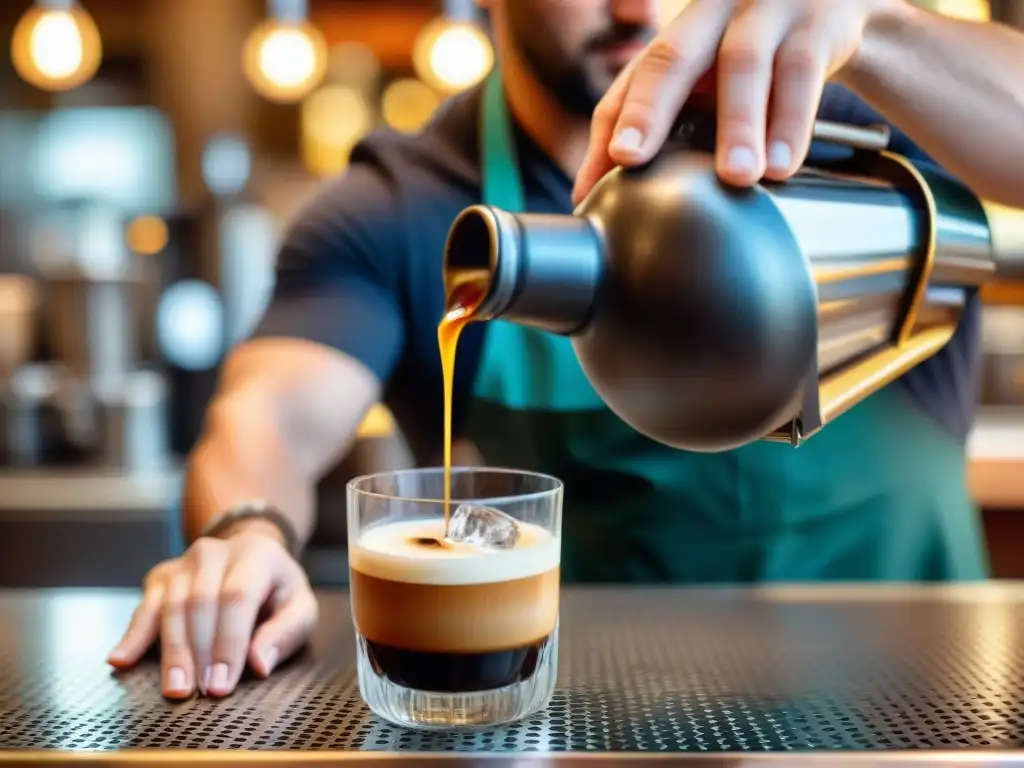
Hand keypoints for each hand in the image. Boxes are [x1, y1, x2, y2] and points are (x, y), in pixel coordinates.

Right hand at [107, 522, 317, 698]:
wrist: (251, 555)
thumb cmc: (278, 591)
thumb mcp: (300, 608)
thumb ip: (286, 633)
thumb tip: (260, 664)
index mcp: (256, 555)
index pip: (237, 598)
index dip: (227, 643)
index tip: (221, 684)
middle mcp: (215, 552)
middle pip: (199, 602)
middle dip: (198, 652)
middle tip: (196, 693)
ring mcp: (184, 562)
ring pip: (171, 606)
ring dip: (171, 652)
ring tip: (174, 688)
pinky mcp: (161, 577)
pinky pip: (145, 608)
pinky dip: (133, 636)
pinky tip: (121, 660)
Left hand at [574, 0, 898, 203]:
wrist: (841, 4)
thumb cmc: (767, 51)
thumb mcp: (719, 75)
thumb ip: (680, 123)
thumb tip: (616, 194)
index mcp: (682, 32)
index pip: (633, 80)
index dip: (611, 129)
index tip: (590, 184)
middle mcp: (714, 14)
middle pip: (671, 58)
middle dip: (646, 110)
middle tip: (629, 157)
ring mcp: (766, 12)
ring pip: (743, 65)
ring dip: (738, 125)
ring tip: (736, 177)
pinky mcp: (819, 23)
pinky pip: (801, 73)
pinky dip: (791, 123)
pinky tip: (782, 164)